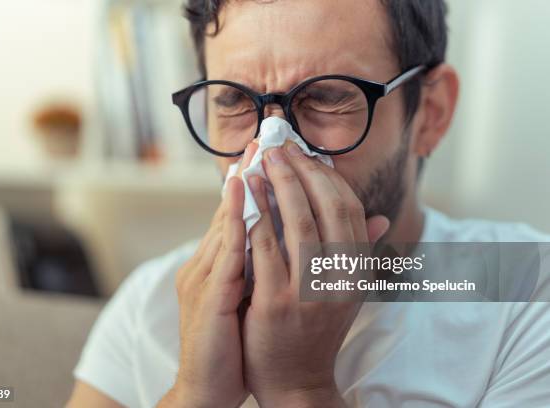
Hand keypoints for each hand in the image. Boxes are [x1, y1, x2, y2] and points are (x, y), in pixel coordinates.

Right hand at [158, 145, 256, 407]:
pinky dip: (232, 222)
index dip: (254, 186)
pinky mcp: (206, 297)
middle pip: (228, 211)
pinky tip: (244, 198)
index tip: (272, 157)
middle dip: (248, 175)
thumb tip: (283, 239)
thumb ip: (262, 266)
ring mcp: (203, 279)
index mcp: (219, 266)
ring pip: (224, 224)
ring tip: (253, 156)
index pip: (237, 217)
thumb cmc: (234, 342)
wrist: (207, 387)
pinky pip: (224, 253)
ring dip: (238, 188)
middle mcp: (207, 266)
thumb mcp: (249, 299)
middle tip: (263, 142)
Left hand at [242, 142, 388, 406]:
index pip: (349, 209)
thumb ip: (357, 253)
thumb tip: (378, 219)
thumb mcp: (345, 293)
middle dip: (301, 172)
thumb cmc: (316, 330)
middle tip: (279, 148)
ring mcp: (310, 291)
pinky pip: (266, 248)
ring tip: (261, 161)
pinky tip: (244, 196)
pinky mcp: (277, 303)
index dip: (327, 177)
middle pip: (325, 208)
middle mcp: (341, 278)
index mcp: (358, 271)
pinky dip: (255, 216)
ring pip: (297, 222)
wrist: (295, 381)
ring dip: (278, 185)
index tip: (305, 155)